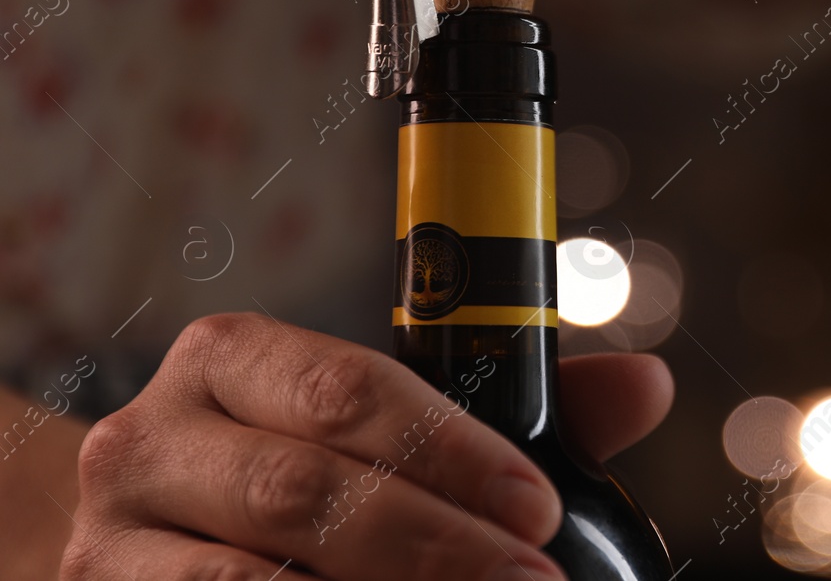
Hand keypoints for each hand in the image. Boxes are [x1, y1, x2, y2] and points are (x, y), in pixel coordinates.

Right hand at [60, 313, 671, 579]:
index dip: (452, 450)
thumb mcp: (379, 421)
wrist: (145, 538)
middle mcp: (152, 437)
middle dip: (432, 545)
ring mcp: (111, 542)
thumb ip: (504, 408)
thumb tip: (647, 386)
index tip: (539, 509)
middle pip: (300, 493)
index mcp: (233, 357)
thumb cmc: (291, 467)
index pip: (347, 389)